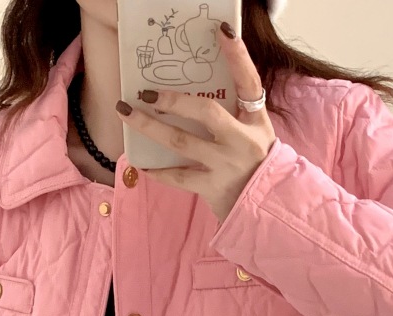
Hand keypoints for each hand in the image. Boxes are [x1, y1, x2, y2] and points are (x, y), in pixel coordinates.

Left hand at [115, 20, 276, 222]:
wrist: (265, 206)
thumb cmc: (255, 163)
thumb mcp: (256, 133)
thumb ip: (236, 110)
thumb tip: (198, 88)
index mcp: (256, 122)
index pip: (249, 83)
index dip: (238, 56)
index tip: (222, 30)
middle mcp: (242, 141)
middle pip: (206, 112)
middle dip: (173, 99)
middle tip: (147, 91)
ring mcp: (225, 165)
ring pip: (181, 142)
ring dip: (149, 127)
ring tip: (127, 112)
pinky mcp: (212, 187)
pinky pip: (178, 176)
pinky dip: (157, 171)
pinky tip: (140, 162)